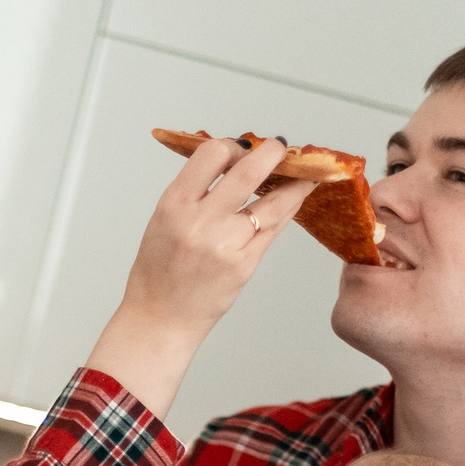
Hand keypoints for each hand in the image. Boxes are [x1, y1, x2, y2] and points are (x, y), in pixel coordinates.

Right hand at [85, 138, 315, 420]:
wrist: (160, 319)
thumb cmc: (158, 271)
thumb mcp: (163, 220)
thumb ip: (195, 192)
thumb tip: (231, 162)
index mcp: (174, 205)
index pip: (213, 154)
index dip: (233, 146)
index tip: (242, 148)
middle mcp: (200, 222)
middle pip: (248, 172)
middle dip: (272, 153)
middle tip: (281, 147)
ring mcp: (226, 245)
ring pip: (272, 203)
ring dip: (295, 182)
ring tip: (306, 172)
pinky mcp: (245, 265)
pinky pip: (274, 229)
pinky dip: (287, 209)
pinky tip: (296, 199)